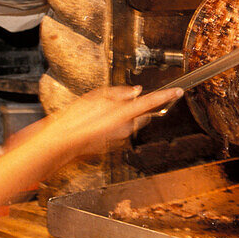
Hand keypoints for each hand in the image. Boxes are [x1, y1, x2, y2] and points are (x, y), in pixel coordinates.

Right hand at [36, 85, 183, 157]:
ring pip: (130, 124)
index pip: (150, 103)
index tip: (178, 91)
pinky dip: (113, 125)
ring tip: (101, 112)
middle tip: (122, 102)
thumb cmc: (73, 121)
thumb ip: (118, 93)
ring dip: (123, 116)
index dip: (166, 96)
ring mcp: (119, 140)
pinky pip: (119, 132)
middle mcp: (125, 129)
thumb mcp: (94, 97)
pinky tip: (97, 123)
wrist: (60, 144)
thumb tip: (134, 92)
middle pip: (142, 115)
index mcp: (122, 115)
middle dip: (139, 108)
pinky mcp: (113, 146)